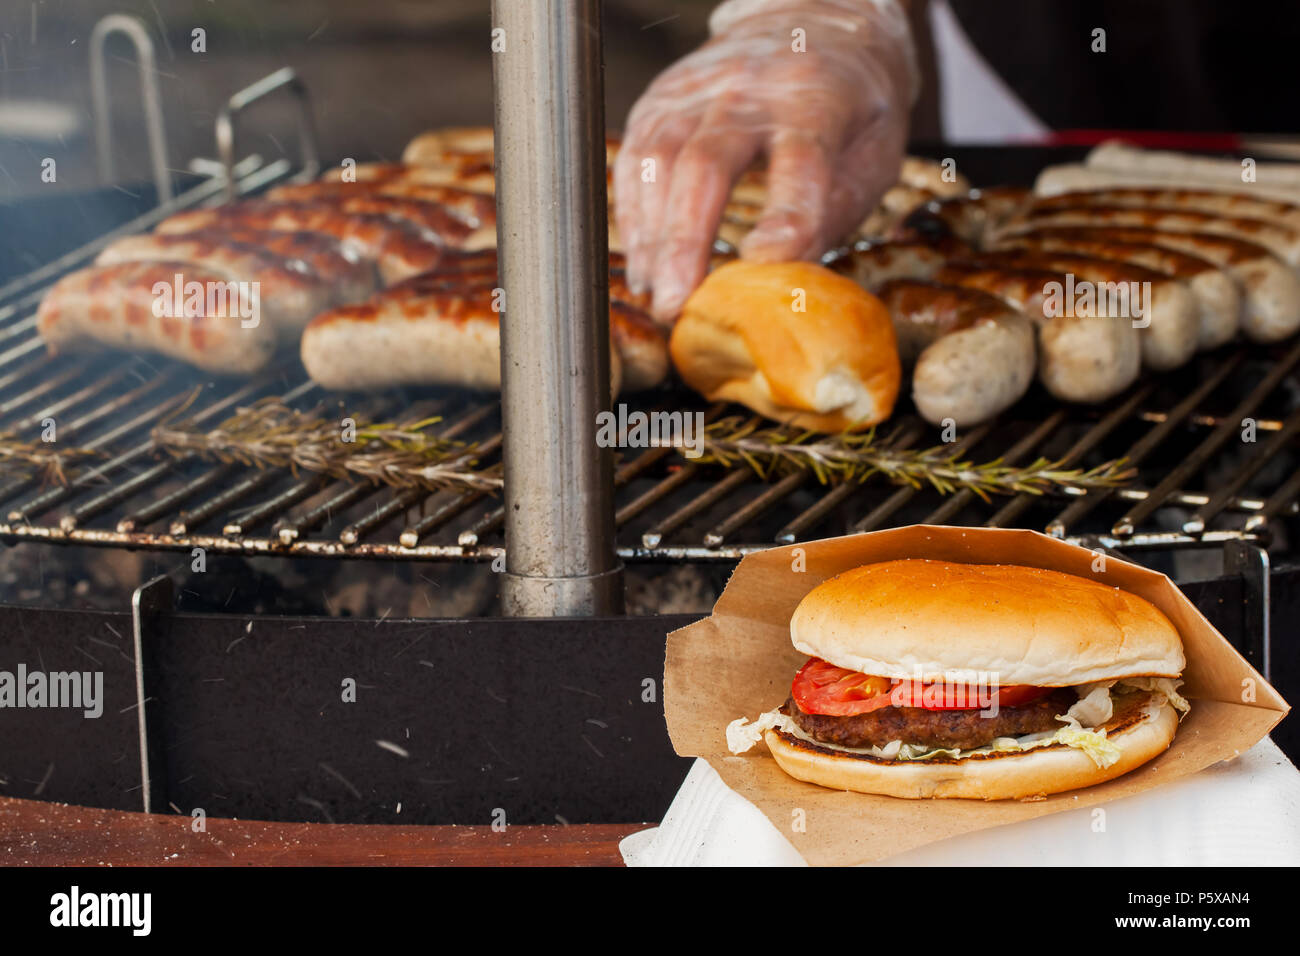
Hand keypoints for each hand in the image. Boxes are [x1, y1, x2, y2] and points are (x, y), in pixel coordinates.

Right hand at [614, 0, 917, 321]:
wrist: (813, 23)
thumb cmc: (850, 104)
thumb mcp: (875, 152)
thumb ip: (839, 208)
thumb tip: (787, 270)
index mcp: (816, 95)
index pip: (800, 157)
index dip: (785, 214)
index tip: (764, 263)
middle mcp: (749, 85)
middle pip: (707, 162)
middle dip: (686, 241)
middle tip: (677, 304)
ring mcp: (696, 88)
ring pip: (659, 162)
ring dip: (652, 238)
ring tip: (656, 293)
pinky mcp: (661, 98)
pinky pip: (635, 160)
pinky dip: (634, 217)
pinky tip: (644, 263)